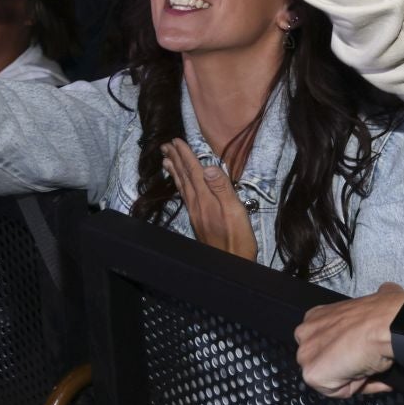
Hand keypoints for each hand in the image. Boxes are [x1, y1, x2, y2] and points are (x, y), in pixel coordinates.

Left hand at [161, 140, 257, 261]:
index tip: (177, 141)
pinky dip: (180, 185)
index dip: (185, 155)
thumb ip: (222, 188)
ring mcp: (196, 213)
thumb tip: (207, 167)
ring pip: (182, 187)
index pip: (194, 172)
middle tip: (165, 145)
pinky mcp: (198, 220)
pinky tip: (180, 184)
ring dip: (174, 171)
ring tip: (166, 160)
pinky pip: (185, 196)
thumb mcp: (235, 210)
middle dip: (175, 160)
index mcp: (206, 199)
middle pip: (184, 178)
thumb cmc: (238, 238)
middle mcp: (197, 204)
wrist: (230, 264)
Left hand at [294, 284, 403, 398]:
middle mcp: (305, 332)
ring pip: (329, 377)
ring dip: (350, 375)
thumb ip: (366, 308)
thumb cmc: (382, 315)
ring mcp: (306, 354)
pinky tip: (363, 371)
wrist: (386, 324)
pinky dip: (354, 386)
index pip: (326, 343)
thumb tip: (386, 292)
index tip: (362, 350)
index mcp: (316, 316)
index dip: (346, 351)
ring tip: (367, 364)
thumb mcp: (369, 305)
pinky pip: (336, 390)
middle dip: (344, 365)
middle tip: (366, 359)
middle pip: (324, 361)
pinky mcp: (312, 373)